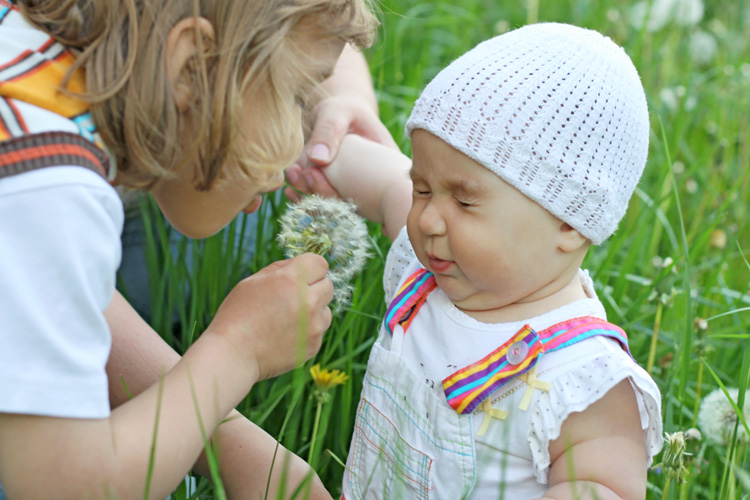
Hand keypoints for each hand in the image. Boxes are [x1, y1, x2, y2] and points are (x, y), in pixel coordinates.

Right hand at [206, 253, 333, 381]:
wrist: (233, 355)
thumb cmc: (238, 315)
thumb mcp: (252, 282)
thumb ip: (280, 269)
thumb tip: (300, 265)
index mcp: (291, 280)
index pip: (320, 263)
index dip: (310, 268)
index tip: (302, 275)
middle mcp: (308, 302)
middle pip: (328, 285)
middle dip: (314, 288)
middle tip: (293, 297)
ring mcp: (314, 326)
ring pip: (326, 309)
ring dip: (314, 310)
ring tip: (288, 318)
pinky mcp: (314, 345)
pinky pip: (319, 330)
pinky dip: (308, 330)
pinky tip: (286, 335)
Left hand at [285, 93, 398, 200]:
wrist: (335, 115)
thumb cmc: (343, 110)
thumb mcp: (337, 112)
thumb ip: (328, 131)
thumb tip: (318, 159)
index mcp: (386, 164)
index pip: (381, 191)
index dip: (361, 199)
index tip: (328, 180)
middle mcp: (373, 184)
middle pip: (353, 202)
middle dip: (326, 193)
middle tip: (307, 173)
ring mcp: (354, 192)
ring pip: (335, 206)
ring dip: (311, 195)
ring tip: (293, 173)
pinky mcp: (336, 193)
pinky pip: (323, 204)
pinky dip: (305, 198)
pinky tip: (289, 189)